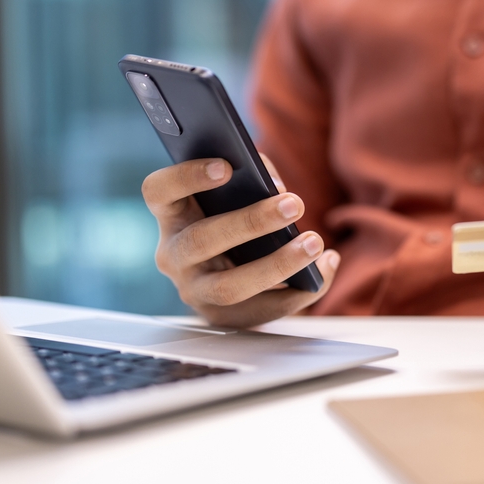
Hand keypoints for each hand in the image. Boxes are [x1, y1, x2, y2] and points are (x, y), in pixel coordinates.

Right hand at [141, 156, 338, 327]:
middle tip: (293, 204)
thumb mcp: (236, 193)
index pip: (159, 191)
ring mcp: (194, 290)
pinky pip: (260, 311)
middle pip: (200, 241)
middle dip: (250, 222)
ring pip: (229, 287)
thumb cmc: (234, 216)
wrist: (232, 268)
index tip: (226, 166)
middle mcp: (173, 255)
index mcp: (171, 214)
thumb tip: (276, 188)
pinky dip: (299, 292)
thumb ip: (253, 178)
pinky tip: (325, 268)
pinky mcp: (222, 317)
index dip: (186, 177)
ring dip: (277, 265)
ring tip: (315, 244)